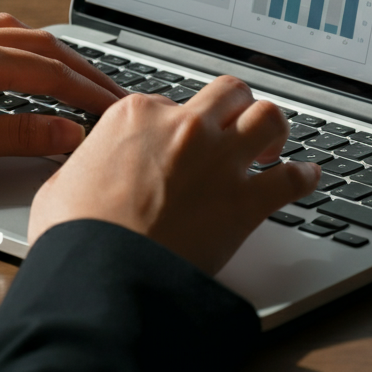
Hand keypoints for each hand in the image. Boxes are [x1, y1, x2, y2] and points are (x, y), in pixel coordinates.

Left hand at [0, 12, 127, 178]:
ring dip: (49, 48)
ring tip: (72, 69)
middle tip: (109, 90)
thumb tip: (67, 132)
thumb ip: (16, 135)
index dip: (88, 93)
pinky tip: (9, 48)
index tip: (114, 109)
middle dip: (81, 67)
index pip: (51, 72)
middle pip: (40, 44)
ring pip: (14, 29)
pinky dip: (12, 37)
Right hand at [27, 75, 320, 275]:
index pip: (172, 101)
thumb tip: (91, 168)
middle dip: (235, 107)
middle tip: (234, 127)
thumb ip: (89, 161)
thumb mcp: (64, 181)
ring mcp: (219, 160)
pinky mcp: (244, 201)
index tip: (180, 139)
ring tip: (270, 145)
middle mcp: (185, 127)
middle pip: (229, 93)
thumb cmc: (77, 236)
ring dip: (273, 129)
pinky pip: (291, 179)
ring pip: (268, 116)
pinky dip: (303, 178)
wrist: (101, 278)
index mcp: (138, 115)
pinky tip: (307, 178)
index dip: (178, 121)